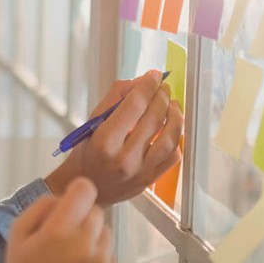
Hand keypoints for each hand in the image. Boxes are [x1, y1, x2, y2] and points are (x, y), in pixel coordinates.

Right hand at [0, 178, 115, 262]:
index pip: (85, 190)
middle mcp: (84, 246)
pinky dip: (97, 258)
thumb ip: (41, 206)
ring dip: (92, 237)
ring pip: (106, 232)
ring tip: (70, 257)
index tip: (71, 201)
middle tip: (63, 236)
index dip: (77, 191)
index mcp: (58, 232)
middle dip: (81, 218)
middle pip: (96, 211)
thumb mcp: (17, 234)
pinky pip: (109, 254)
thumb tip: (66, 196)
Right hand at [44, 70, 182, 205]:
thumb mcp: (92, 121)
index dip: (148, 85)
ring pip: (170, 138)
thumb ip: (116, 98)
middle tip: (163, 88)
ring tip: (173, 106)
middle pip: (154, 118)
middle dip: (162, 97)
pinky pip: (173, 156)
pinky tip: (171, 129)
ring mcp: (140, 172)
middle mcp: (124, 159)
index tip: (154, 76)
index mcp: (105, 142)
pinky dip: (176, 139)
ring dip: (175, 116)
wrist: (88, 186)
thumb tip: (142, 83)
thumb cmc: (87, 153)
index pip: (134, 105)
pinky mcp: (150, 180)